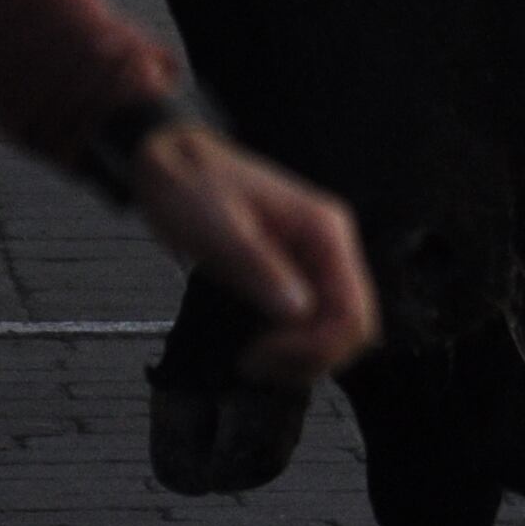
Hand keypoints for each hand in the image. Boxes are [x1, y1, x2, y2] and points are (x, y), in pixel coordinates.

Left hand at [123, 120, 378, 380]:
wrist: (172, 161)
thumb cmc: (191, 187)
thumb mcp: (219, 230)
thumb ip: (260, 268)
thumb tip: (300, 314)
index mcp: (324, 231)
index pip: (352, 311)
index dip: (315, 348)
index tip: (261, 356)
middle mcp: (330, 247)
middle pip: (352, 326)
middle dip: (309, 358)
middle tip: (254, 364)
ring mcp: (314, 261)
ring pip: (334, 330)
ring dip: (299, 358)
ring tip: (251, 360)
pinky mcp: (294, 274)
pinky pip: (310, 322)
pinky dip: (289, 346)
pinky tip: (255, 347)